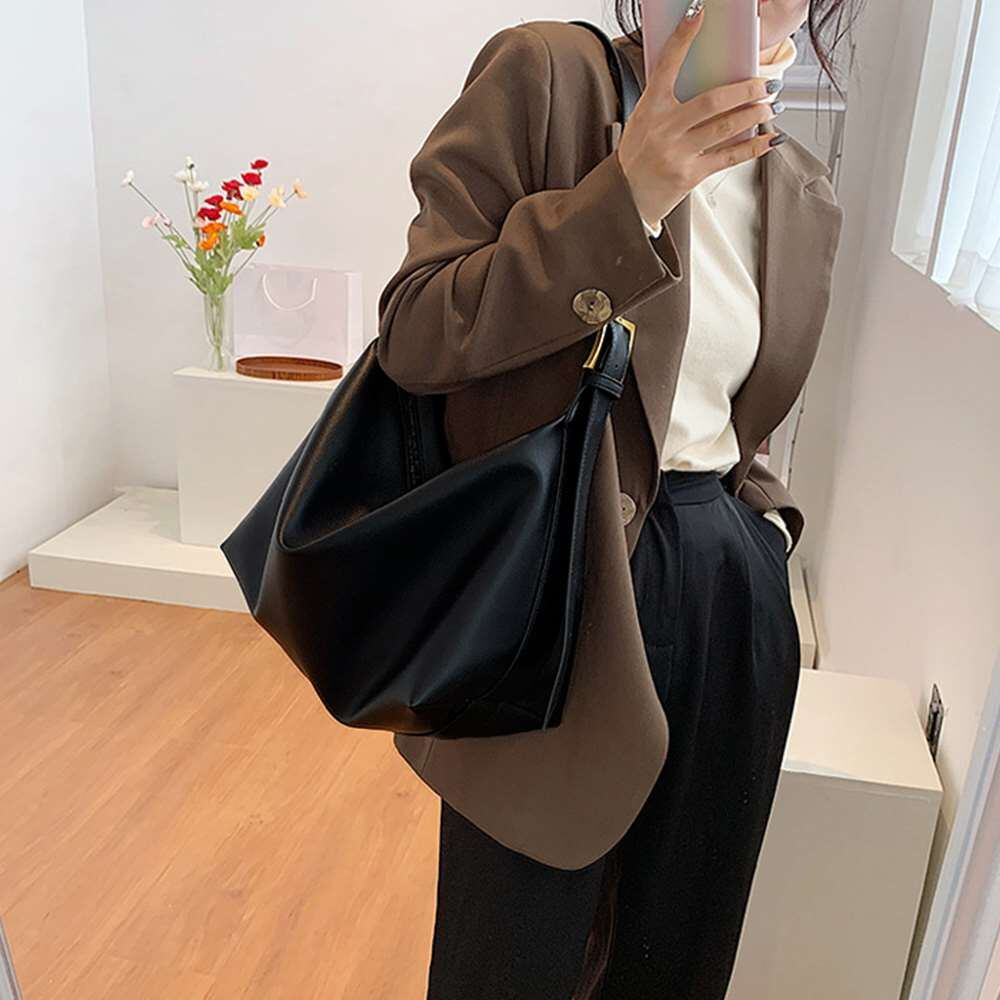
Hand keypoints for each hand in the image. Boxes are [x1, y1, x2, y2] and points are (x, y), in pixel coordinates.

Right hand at [617, 6, 784, 226]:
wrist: (626, 198)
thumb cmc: (638, 157)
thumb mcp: (643, 122)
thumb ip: (668, 103)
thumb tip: (708, 83)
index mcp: (650, 109)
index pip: (667, 65)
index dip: (683, 37)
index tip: (698, 13)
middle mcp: (664, 129)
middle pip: (712, 101)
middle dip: (746, 90)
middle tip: (765, 84)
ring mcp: (677, 153)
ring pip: (725, 128)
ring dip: (754, 115)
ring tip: (771, 107)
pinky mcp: (689, 175)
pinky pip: (728, 158)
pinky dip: (752, 148)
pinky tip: (769, 139)